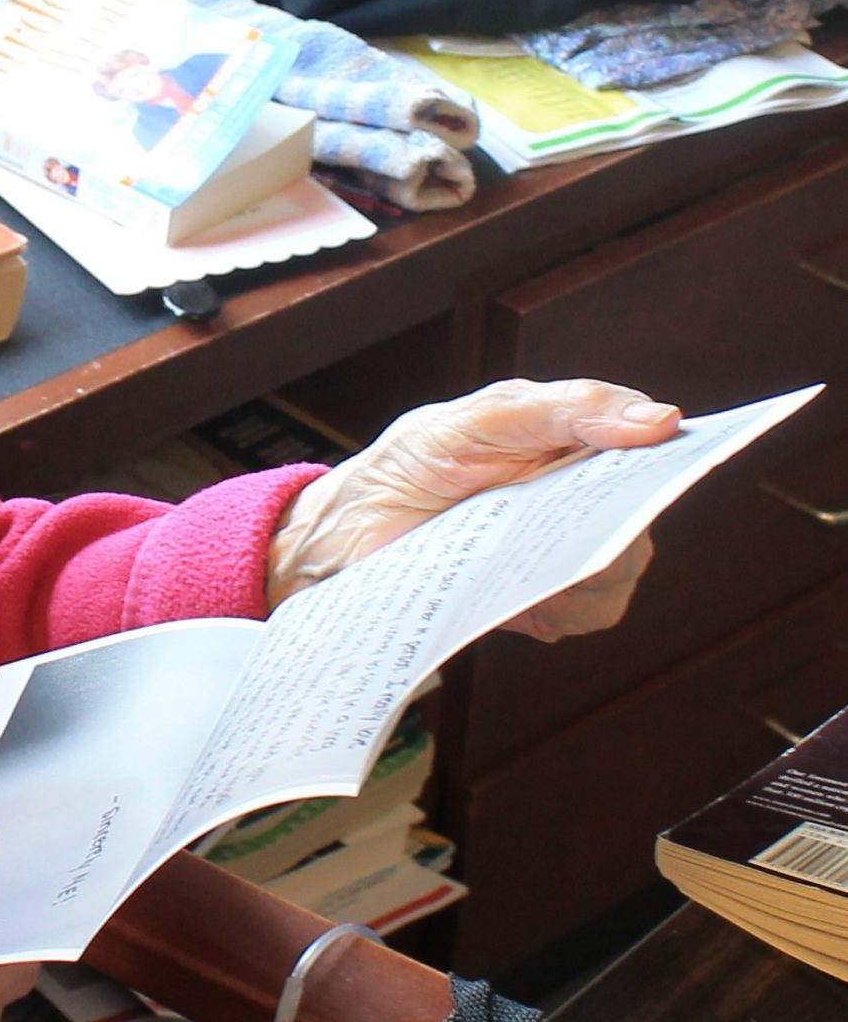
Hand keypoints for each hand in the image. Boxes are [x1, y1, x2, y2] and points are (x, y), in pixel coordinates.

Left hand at [266, 376, 679, 639]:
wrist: (351, 532)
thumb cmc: (414, 462)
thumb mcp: (474, 419)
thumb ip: (562, 410)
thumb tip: (659, 419)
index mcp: (572, 437)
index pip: (651, 444)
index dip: (671, 453)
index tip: (663, 453)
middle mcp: (581, 495)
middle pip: (639, 514)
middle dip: (607, 521)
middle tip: (550, 521)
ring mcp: (568, 548)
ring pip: (622, 568)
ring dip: (578, 567)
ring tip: (513, 552)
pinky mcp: (550, 598)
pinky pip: (590, 611)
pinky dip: (559, 605)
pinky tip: (514, 591)